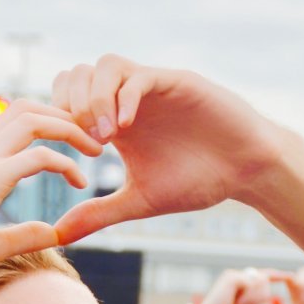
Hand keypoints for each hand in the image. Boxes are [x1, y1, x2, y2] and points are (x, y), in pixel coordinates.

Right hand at [0, 99, 100, 292]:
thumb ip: (23, 235)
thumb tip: (54, 233)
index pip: (14, 121)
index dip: (49, 123)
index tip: (76, 145)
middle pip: (26, 108)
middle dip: (65, 116)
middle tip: (94, 140)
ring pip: (33, 120)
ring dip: (70, 130)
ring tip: (96, 150)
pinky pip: (37, 156)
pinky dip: (65, 162)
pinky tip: (80, 182)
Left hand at [50, 55, 286, 243]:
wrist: (244, 170)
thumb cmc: (196, 181)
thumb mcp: (138, 202)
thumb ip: (98, 214)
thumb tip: (58, 237)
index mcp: (112, 121)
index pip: (65, 98)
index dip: (59, 123)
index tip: (74, 159)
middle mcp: (126, 98)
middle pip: (77, 75)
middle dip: (72, 107)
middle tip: (87, 145)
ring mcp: (151, 87)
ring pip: (104, 65)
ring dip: (94, 100)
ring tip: (104, 138)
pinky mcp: (176, 82)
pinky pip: (139, 77)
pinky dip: (124, 98)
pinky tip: (125, 128)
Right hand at [194, 268, 274, 303]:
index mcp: (242, 283)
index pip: (264, 276)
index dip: (278, 275)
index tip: (291, 276)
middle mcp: (238, 276)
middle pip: (265, 280)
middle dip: (259, 298)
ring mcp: (234, 275)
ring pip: (259, 282)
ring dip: (252, 298)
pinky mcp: (231, 276)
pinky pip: (251, 284)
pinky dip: (247, 296)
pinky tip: (236, 301)